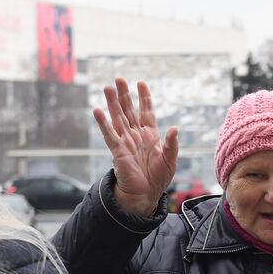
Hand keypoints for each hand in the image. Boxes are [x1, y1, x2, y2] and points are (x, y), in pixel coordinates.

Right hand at [94, 78, 178, 217]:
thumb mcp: (170, 160)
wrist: (146, 194)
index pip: (146, 111)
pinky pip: (109, 135)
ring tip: (107, 87)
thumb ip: (172, 143)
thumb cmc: (158, 178)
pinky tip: (97, 111)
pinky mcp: (117, 151)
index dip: (144, 97)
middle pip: (129, 110)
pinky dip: (103, 123)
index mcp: (150, 135)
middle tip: (119, 79)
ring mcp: (126, 141)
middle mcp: (136, 135)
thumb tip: (174, 127)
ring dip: (112, 103)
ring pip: (118, 118)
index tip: (141, 83)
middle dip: (124, 95)